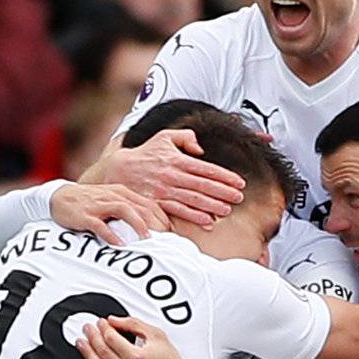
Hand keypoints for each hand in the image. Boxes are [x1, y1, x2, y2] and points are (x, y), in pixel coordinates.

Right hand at [49, 181, 166, 244]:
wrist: (59, 197)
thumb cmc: (90, 202)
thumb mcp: (112, 199)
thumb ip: (130, 208)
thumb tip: (151, 224)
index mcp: (122, 192)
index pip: (148, 203)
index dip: (162, 217)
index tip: (171, 232)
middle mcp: (113, 195)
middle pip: (140, 206)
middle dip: (155, 223)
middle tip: (166, 239)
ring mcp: (99, 205)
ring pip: (124, 210)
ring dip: (137, 225)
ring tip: (147, 240)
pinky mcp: (86, 215)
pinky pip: (100, 225)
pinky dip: (111, 235)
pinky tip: (120, 245)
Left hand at [78, 316, 196, 358]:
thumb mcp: (156, 335)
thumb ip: (133, 324)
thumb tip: (113, 320)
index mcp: (136, 357)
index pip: (111, 338)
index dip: (103, 327)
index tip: (101, 323)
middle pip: (102, 351)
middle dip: (92, 336)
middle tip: (88, 329)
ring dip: (87, 354)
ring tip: (82, 344)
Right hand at [80, 130, 244, 225]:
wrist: (119, 170)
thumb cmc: (146, 154)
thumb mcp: (164, 137)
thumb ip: (185, 137)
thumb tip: (201, 149)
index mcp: (176, 160)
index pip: (205, 168)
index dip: (224, 176)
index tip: (239, 182)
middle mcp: (171, 176)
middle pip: (202, 185)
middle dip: (223, 192)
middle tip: (240, 197)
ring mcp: (164, 191)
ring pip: (192, 200)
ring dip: (212, 206)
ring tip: (227, 211)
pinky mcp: (156, 203)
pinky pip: (178, 212)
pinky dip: (193, 217)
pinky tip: (208, 222)